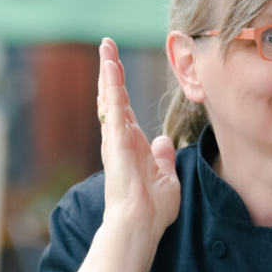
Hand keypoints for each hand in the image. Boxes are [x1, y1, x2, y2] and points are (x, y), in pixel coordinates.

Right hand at [97, 38, 179, 239]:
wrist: (141, 225)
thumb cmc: (152, 210)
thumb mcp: (166, 178)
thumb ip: (163, 158)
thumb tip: (162, 141)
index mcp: (132, 145)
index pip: (124, 108)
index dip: (120, 87)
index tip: (117, 66)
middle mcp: (120, 138)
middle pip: (113, 97)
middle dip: (109, 70)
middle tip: (106, 46)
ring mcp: (115, 139)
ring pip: (109, 97)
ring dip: (108, 70)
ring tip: (106, 46)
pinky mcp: (116, 140)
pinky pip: (113, 106)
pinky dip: (111, 84)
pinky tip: (109, 65)